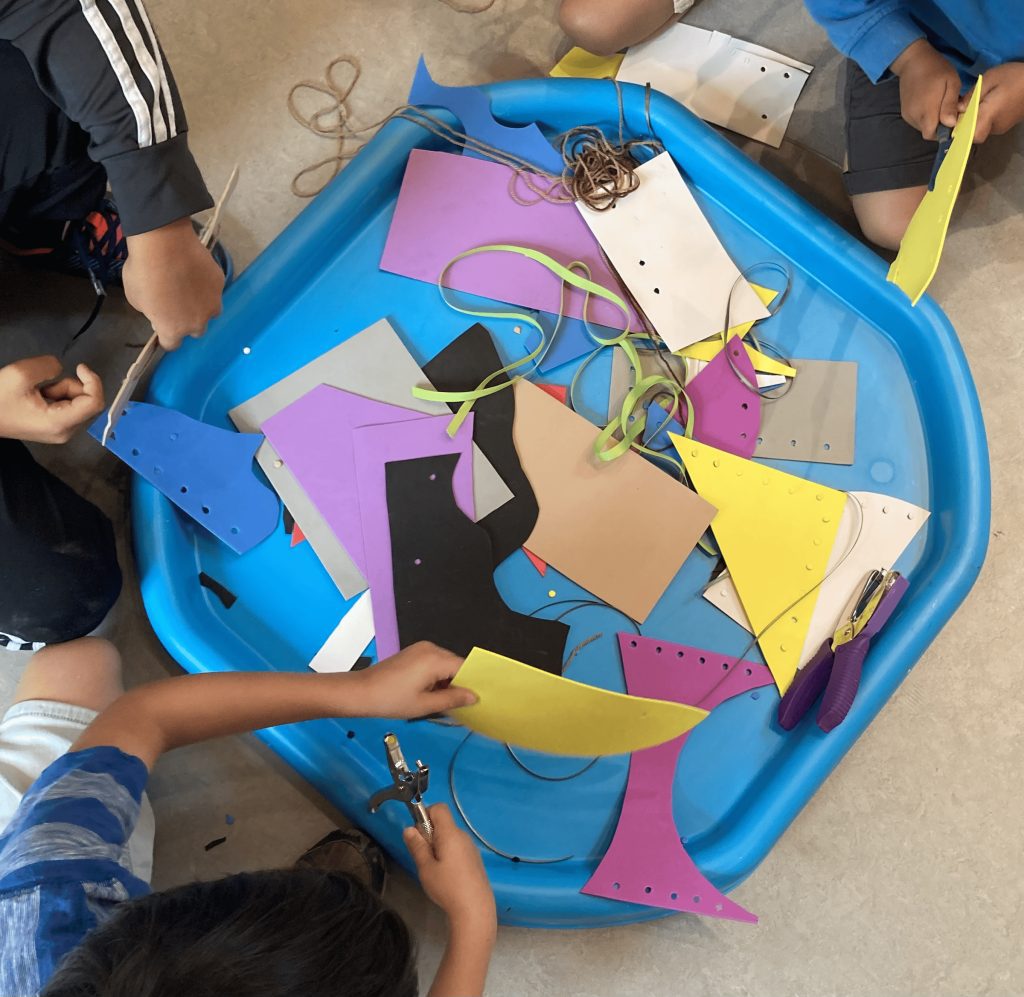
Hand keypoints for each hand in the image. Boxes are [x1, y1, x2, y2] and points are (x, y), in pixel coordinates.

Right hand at [0, 356, 103, 443]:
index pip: (94, 403)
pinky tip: (38, 398)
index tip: (80, 367)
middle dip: (69, 386)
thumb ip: (48, 366)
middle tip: (44, 386)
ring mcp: (62, 432)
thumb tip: (61, 369)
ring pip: (78, 403)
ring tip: (37, 393)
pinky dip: (58, 397)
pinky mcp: (56, 429)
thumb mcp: (20, 373)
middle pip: (87, 402)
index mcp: (59, 422)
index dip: (93, 381)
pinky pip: (69, 407)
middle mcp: (66, 432)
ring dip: (61, 391)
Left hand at [122, 217, 223, 350]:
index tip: (160, 322)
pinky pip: (213, 290)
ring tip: (188, 287)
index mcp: (173, 329)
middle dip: (187, 321)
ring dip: (200, 305)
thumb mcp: (136, 298)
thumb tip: (160, 310)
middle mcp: (197, 322)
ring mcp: (212, 303)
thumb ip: (151, 311)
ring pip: (209, 311)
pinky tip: (193, 270)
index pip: (172, 344)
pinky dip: (205, 285)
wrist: (164, 243)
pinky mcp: (220, 284)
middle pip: (195, 330)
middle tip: (176, 303)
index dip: (165, 334)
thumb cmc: (143, 271)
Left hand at [352, 642, 475, 718]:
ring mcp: (420, 649)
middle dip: (459, 683)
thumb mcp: (425, 705)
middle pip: (455, 664)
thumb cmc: (391, 700)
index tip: (480, 699)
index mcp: (435, 658)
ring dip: (447, 681)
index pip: (465, 667)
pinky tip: (432, 693)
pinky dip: (436, 677)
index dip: (473, 683)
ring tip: (445, 702)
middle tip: (463, 705)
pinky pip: (433, 663)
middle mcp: (430, 648)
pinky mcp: (413, 653)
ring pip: (445, 665)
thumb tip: (474, 696)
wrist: (360, 692)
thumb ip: (453, 699)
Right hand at [404, 804, 496, 929]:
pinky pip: (458, 848)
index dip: (426, 814)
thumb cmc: (447, 887)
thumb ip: (417, 846)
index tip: (419, 834)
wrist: (475, 908)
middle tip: (424, 857)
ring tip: (434, 869)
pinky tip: (447, 876)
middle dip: (430, 834)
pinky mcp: (475, 859)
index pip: (439, 808)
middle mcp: (463, 836)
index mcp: (451, 833)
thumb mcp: (426, 868)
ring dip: (439, 846)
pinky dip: (449, 854)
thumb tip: (409, 828)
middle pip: (444, 824)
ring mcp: (471, 848)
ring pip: (451, 837)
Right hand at [891, 39, 961, 138]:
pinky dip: (925, 117)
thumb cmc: (936, 69)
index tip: (952, 122)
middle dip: (939, 126)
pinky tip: (930, 104)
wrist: (913, 61)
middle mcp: (914, 117)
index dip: (943, 133)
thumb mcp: (951, 82)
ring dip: (932, 121)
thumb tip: (951, 124)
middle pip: (928, 132)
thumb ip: (950, 104)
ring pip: (923, 127)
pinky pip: (917, 121)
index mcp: (926, 111)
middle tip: (949, 110)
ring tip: (939, 105)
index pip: (932, 134)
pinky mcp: (905, 112)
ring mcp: (908, 115)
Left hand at [962, 62, 1023, 142]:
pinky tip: (987, 103)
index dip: (961, 130)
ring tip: (978, 102)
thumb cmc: (1016, 76)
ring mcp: (1002, 127)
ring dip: (975, 119)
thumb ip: (973, 95)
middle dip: (966, 123)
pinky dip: (984, 117)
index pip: (971, 135)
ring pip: (981, 128)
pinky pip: (990, 124)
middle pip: (974, 133)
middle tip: (965, 106)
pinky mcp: (1007, 124)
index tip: (955, 119)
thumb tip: (957, 109)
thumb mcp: (991, 78)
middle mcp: (995, 126)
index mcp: (990, 115)